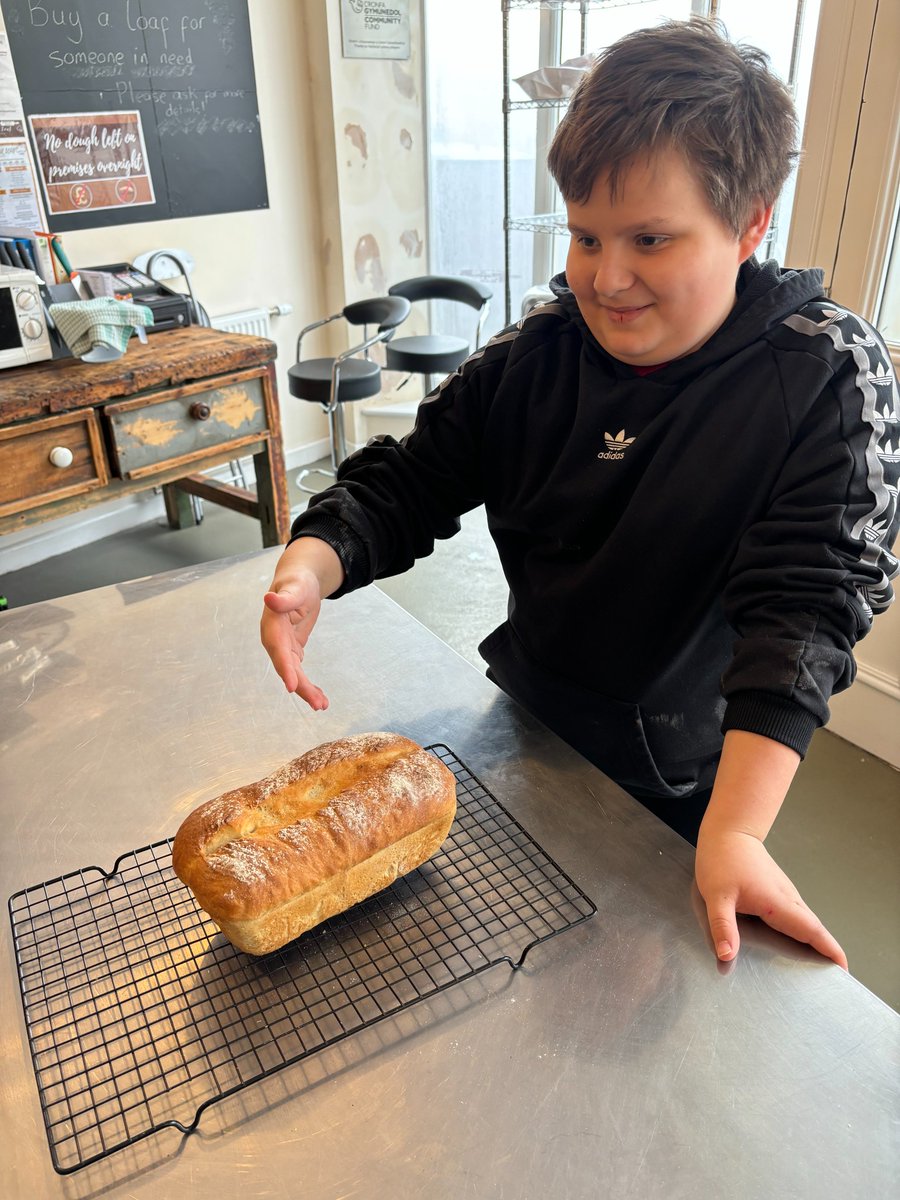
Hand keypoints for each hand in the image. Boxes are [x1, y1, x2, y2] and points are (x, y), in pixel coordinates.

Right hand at [261, 573, 328, 709]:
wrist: (297, 582)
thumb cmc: (296, 582)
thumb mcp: (295, 586)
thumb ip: (285, 597)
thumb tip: (269, 598)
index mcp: (272, 625)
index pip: (278, 650)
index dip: (285, 669)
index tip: (292, 687)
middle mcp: (274, 640)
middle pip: (286, 667)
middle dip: (300, 686)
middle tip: (317, 704)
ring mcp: (282, 647)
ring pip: (293, 673)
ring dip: (306, 690)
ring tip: (322, 705)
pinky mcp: (291, 650)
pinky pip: (298, 671)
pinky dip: (308, 684)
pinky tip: (320, 698)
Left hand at [695, 828, 847, 968]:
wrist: (728, 832)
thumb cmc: (722, 859)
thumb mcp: (715, 896)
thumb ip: (723, 927)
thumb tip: (728, 955)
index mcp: (776, 901)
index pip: (811, 930)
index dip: (830, 949)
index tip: (843, 968)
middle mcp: (786, 898)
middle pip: (814, 929)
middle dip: (827, 952)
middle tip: (834, 976)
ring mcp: (784, 893)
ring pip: (806, 922)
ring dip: (817, 941)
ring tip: (820, 966)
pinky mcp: (778, 892)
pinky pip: (796, 915)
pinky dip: (803, 931)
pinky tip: (797, 942)